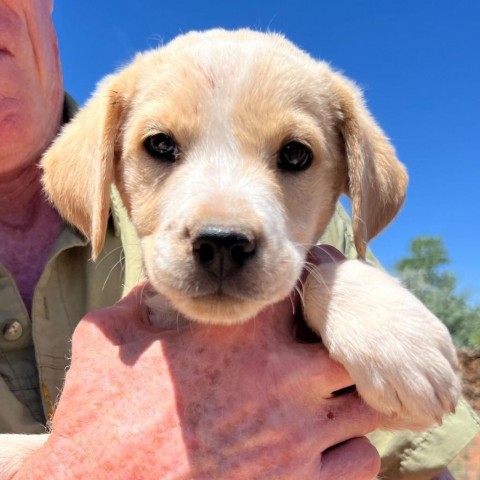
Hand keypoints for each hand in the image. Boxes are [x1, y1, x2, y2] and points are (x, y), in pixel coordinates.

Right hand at [15, 283, 379, 478]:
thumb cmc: (107, 416)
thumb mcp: (109, 338)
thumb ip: (138, 302)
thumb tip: (153, 285)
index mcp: (240, 337)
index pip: (298, 292)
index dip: (299, 294)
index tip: (291, 307)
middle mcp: (281, 378)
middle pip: (349, 345)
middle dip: (339, 346)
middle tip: (320, 355)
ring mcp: (298, 433)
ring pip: (366, 402)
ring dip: (352, 398)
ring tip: (328, 402)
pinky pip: (363, 458)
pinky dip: (351, 450)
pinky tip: (324, 450)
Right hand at [303, 246, 459, 429]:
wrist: (337, 287)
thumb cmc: (370, 298)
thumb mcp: (411, 312)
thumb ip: (426, 340)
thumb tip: (436, 367)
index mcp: (435, 336)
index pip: (452, 381)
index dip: (438, 393)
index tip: (421, 392)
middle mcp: (421, 351)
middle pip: (442, 400)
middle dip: (428, 407)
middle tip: (408, 404)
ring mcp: (395, 361)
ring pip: (420, 409)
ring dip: (408, 412)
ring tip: (392, 403)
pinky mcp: (367, 368)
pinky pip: (387, 406)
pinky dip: (383, 407)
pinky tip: (373, 393)